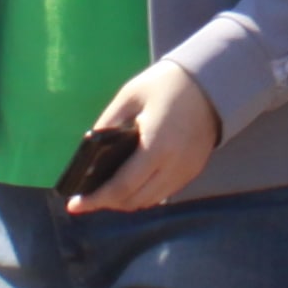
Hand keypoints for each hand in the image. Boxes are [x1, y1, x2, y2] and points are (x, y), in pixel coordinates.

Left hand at [64, 62, 219, 212]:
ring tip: (106, 192)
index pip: (121, 186)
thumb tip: (87, 152)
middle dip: (107, 203)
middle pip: (134, 200)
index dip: (96, 199)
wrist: (213, 82)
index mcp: (156, 146)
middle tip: (87, 197)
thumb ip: (107, 123)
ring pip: (149, 201)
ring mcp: (185, 172)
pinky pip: (163, 193)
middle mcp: (173, 166)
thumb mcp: (130, 96)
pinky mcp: (193, 171)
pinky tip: (130, 185)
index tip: (74, 204)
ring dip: (126, 201)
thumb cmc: (166, 84)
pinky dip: (143, 195)